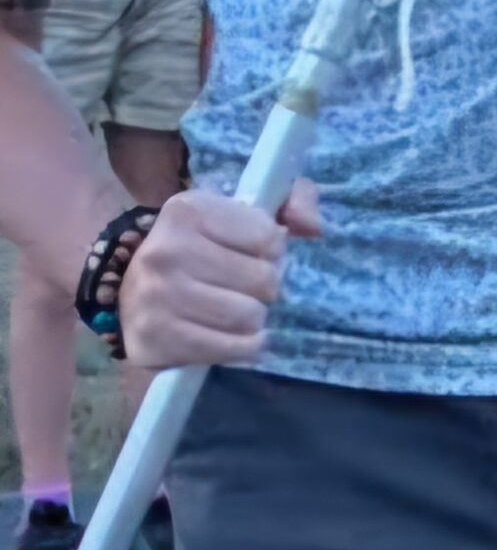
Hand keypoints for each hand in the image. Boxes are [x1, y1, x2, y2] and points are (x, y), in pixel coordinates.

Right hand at [118, 179, 321, 368]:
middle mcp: (165, 252)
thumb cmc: (203, 243)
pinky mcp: (152, 341)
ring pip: (248, 316)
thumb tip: (313, 226)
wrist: (130, 287)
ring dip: (254, 317)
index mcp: (188, 210)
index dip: (273, 250)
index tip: (257, 253)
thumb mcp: (244, 207)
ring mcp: (154, 299)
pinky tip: (236, 337)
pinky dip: (243, 347)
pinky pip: (228, 350)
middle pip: (262, 279)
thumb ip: (293, 200)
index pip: (269, 238)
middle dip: (265, 285)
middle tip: (247, 286)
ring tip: (239, 308)